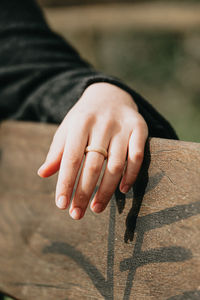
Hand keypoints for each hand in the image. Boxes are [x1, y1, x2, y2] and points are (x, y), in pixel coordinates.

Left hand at [37, 82, 147, 219]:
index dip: (66, 183)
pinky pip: (137, 155)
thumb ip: (57, 151)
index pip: (71, 159)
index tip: (61, 205)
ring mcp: (122, 126)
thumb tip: (43, 173)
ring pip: (115, 164)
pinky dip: (131, 174)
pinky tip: (123, 190)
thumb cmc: (85, 117)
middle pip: (92, 165)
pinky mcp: (140, 128)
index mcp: (80, 123)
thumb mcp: (68, 128)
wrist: (110, 94)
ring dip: (106, 190)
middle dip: (84, 193)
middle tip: (77, 214)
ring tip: (97, 208)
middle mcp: (101, 124)